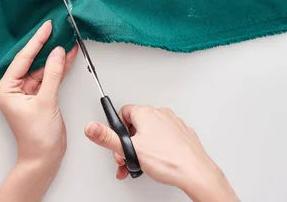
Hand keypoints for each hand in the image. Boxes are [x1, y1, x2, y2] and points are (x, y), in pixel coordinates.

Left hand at [0, 21, 77, 201]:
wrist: (44, 158)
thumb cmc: (37, 137)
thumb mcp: (46, 102)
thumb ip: (53, 75)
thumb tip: (58, 52)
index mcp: (6, 88)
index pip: (22, 59)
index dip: (36, 42)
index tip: (47, 27)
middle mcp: (14, 88)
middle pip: (32, 61)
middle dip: (46, 46)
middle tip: (57, 28)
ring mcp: (27, 92)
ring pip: (43, 68)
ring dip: (56, 57)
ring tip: (68, 39)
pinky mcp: (39, 96)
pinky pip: (50, 77)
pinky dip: (60, 68)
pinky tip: (69, 56)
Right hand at [84, 105, 238, 201]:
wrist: (195, 172)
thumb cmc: (168, 160)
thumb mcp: (130, 150)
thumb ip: (107, 138)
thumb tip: (91, 128)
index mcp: (146, 113)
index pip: (123, 112)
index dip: (118, 130)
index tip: (119, 142)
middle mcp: (160, 114)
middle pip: (136, 124)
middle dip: (129, 143)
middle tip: (129, 157)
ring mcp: (173, 123)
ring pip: (150, 132)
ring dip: (142, 147)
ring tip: (142, 162)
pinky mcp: (183, 134)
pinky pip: (164, 138)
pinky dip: (158, 148)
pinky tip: (157, 161)